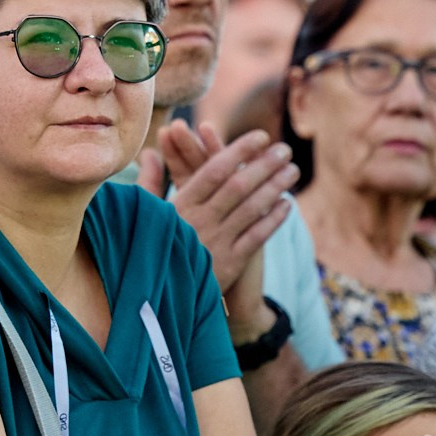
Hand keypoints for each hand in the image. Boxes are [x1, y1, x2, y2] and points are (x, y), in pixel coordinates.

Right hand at [156, 124, 297, 292]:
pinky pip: (257, 236)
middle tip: (284, 149)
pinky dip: (273, 219)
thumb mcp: (144, 216)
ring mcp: (216, 242)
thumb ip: (150, 183)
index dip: (238, 151)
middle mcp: (199, 221)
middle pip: (237, 186)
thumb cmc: (150, 247)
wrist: (158, 298)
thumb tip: (149, 154)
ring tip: (292, 171)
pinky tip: (287, 205)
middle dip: (263, 165)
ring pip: (251, 209)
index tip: (260, 137)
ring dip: (275, 187)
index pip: (212, 171)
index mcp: (179, 206)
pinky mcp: (230, 263)